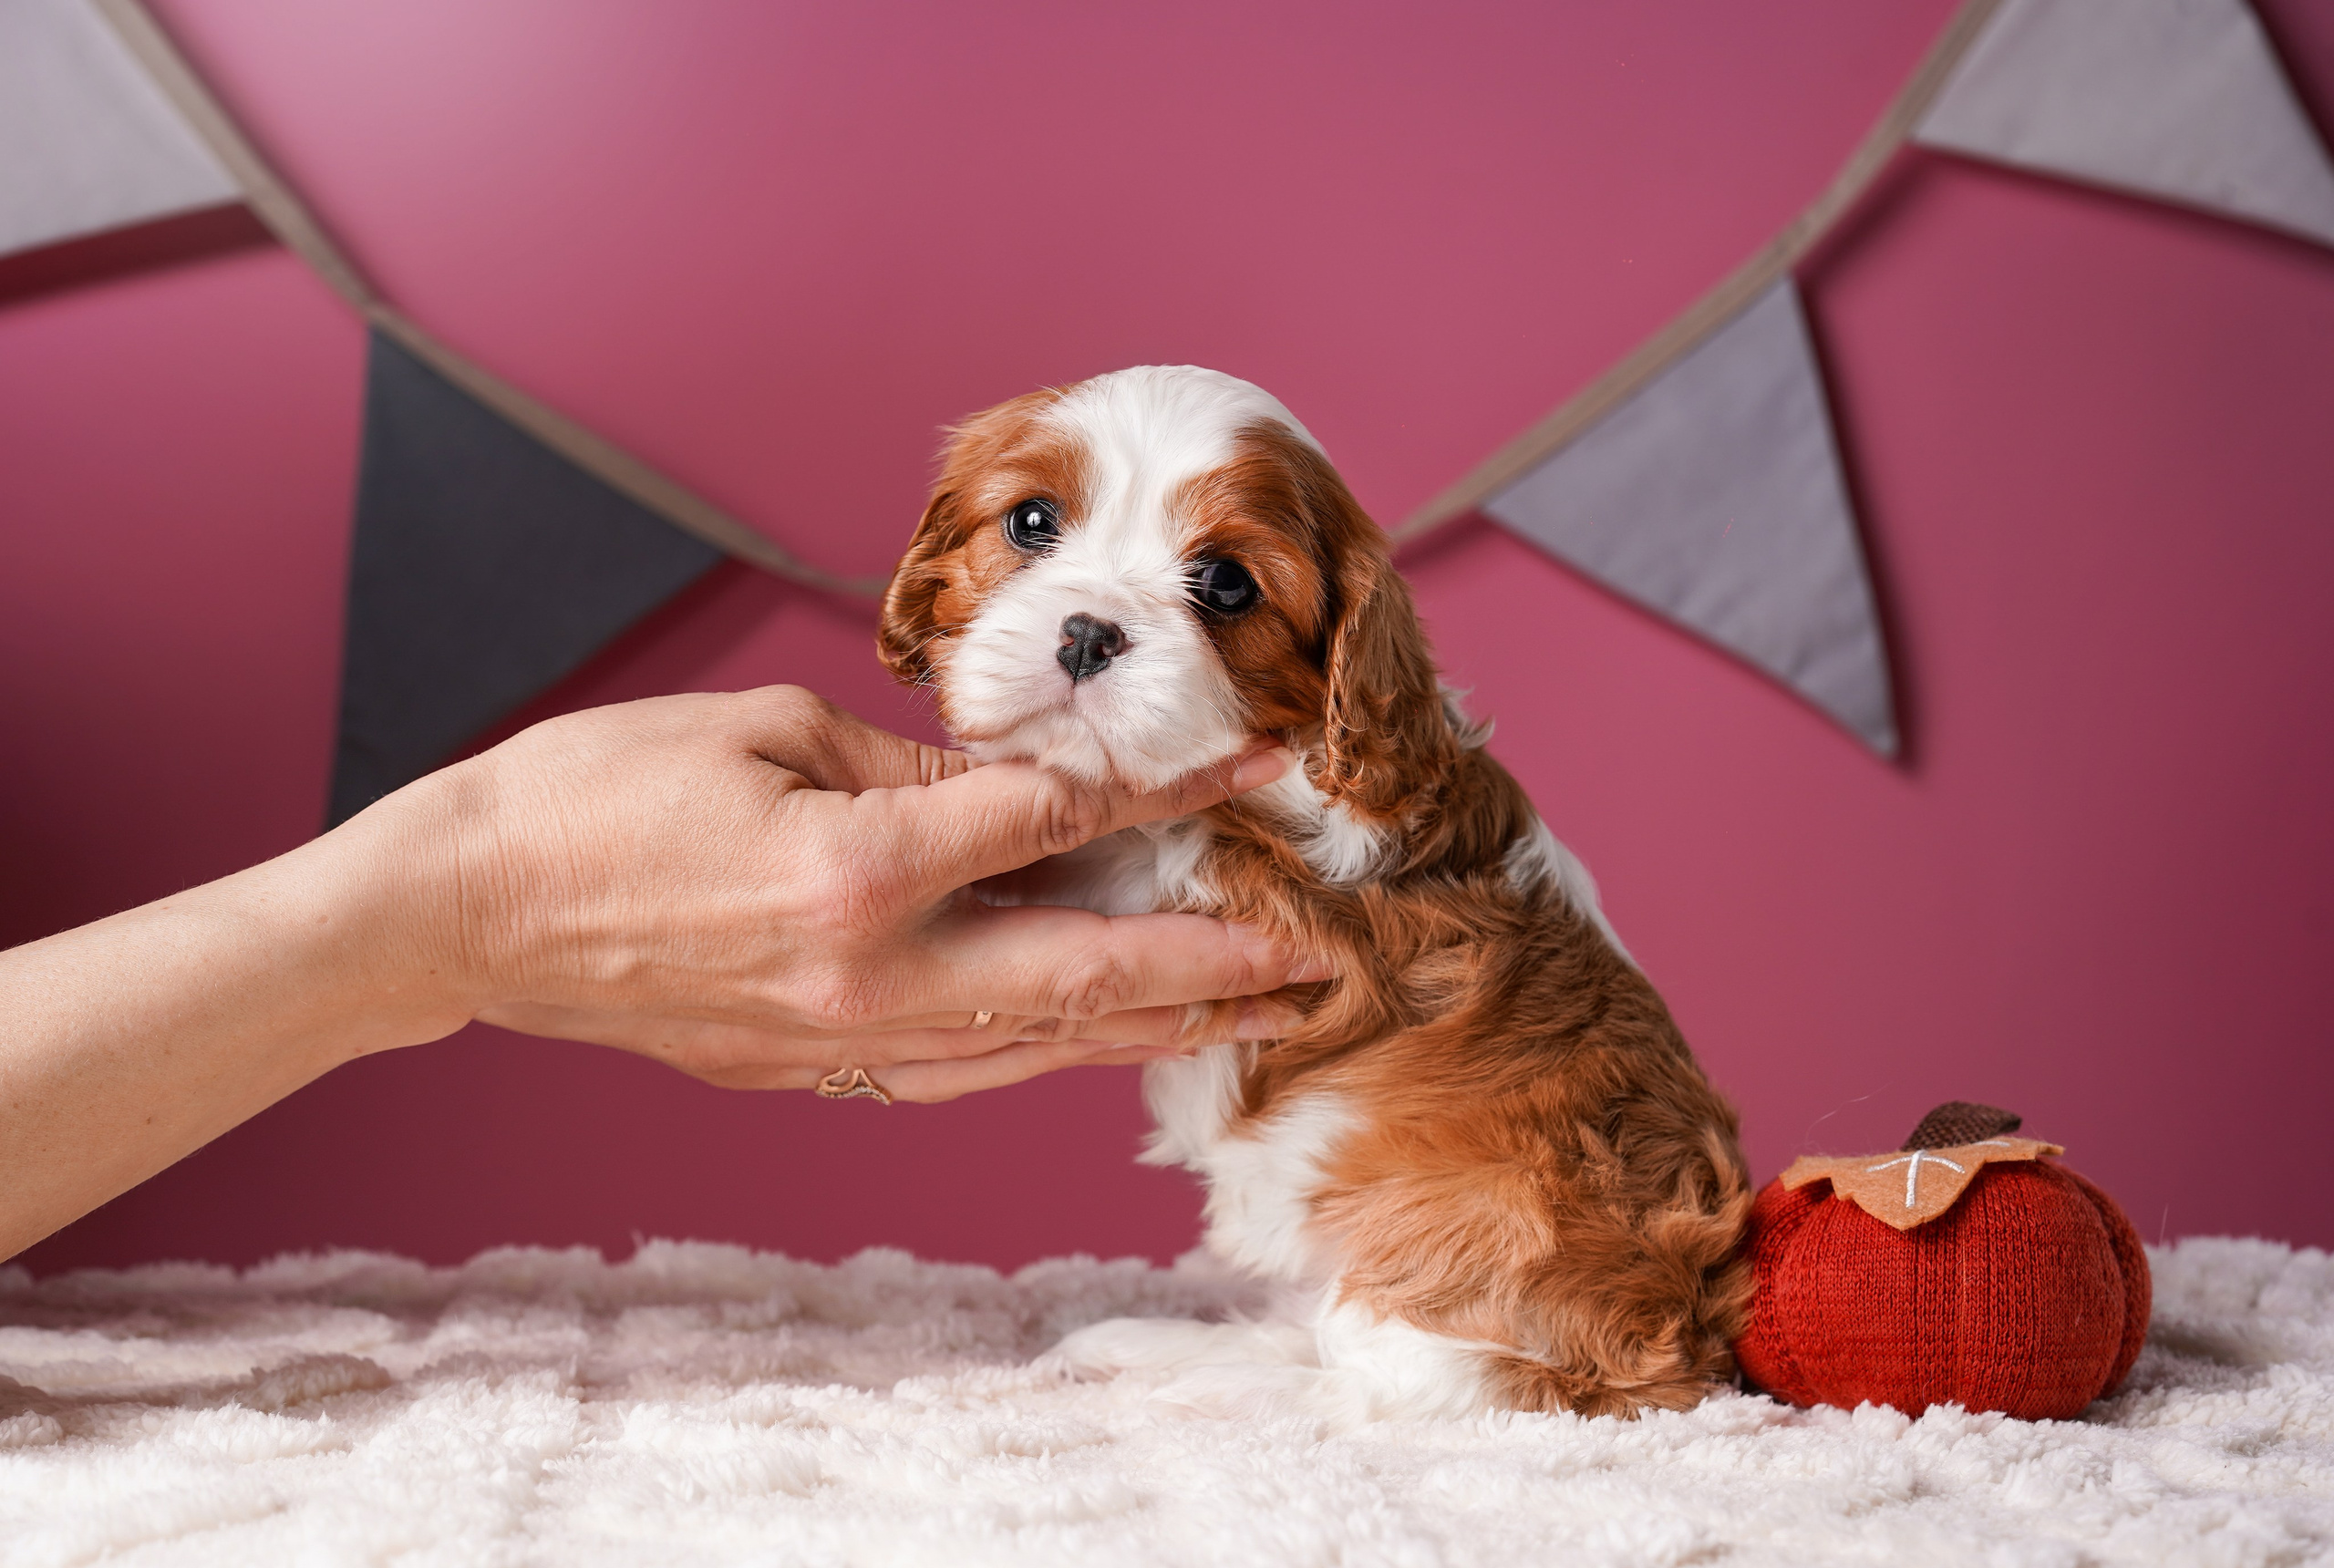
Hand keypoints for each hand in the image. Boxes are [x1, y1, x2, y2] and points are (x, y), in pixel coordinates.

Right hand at [367, 686, 1315, 1100]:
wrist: (471, 911)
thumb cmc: (596, 795)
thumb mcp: (767, 732)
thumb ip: (910, 767)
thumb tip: (1017, 787)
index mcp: (858, 869)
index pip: (1057, 823)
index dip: (1165, 793)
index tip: (1250, 773)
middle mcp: (870, 977)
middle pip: (1087, 974)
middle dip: (1214, 966)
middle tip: (1314, 962)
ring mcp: (845, 1042)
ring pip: (1041, 1043)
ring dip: (1153, 1027)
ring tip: (1248, 1016)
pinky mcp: (817, 1072)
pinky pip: (967, 1071)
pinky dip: (1051, 1055)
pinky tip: (1106, 1042)